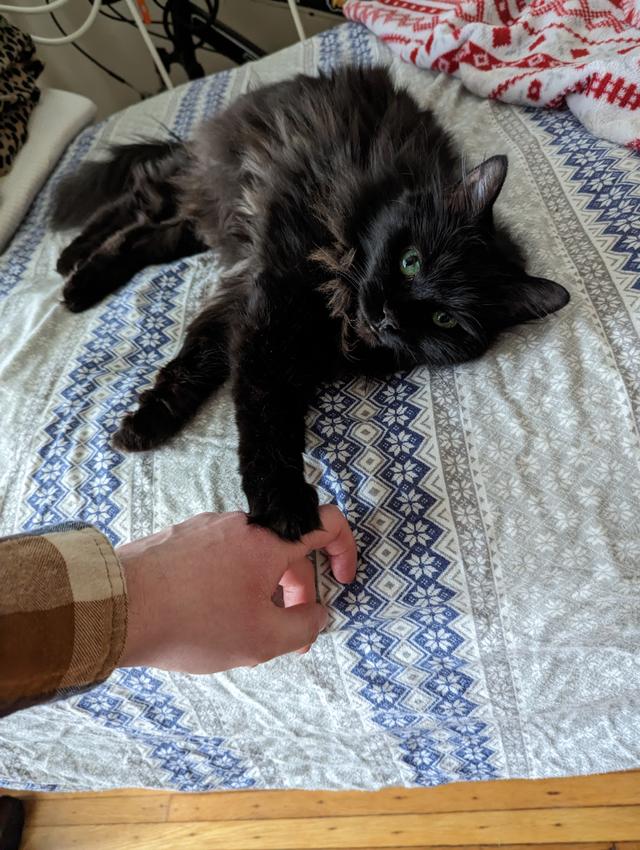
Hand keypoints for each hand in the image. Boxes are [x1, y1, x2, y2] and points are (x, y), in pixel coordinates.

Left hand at [117, 505, 355, 672]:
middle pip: (285, 550)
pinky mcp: (177, 538)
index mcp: (268, 541)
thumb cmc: (193, 622)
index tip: (342, 581)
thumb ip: (303, 627)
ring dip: (262, 588)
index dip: (345, 550)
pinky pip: (218, 556)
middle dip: (297, 590)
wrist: (116, 607)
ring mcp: (204, 528)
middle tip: (290, 632)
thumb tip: (317, 614)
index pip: (326, 523)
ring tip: (244, 629)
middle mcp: (239, 524)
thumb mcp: (262, 639)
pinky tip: (209, 615)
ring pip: (251, 555)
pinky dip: (229, 582)